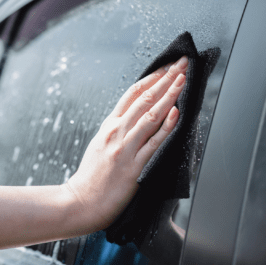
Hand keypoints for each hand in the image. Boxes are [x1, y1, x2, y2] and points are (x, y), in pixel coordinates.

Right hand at [65, 56, 187, 231]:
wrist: (82, 201)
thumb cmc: (91, 177)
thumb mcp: (98, 144)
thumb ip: (115, 129)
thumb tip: (133, 116)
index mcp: (108, 126)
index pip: (132, 94)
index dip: (152, 78)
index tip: (166, 67)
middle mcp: (116, 132)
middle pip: (144, 99)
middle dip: (165, 78)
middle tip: (181, 62)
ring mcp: (125, 148)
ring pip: (150, 115)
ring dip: (169, 95)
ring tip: (184, 78)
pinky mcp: (134, 166)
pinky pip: (154, 143)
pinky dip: (166, 126)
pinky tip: (177, 112)